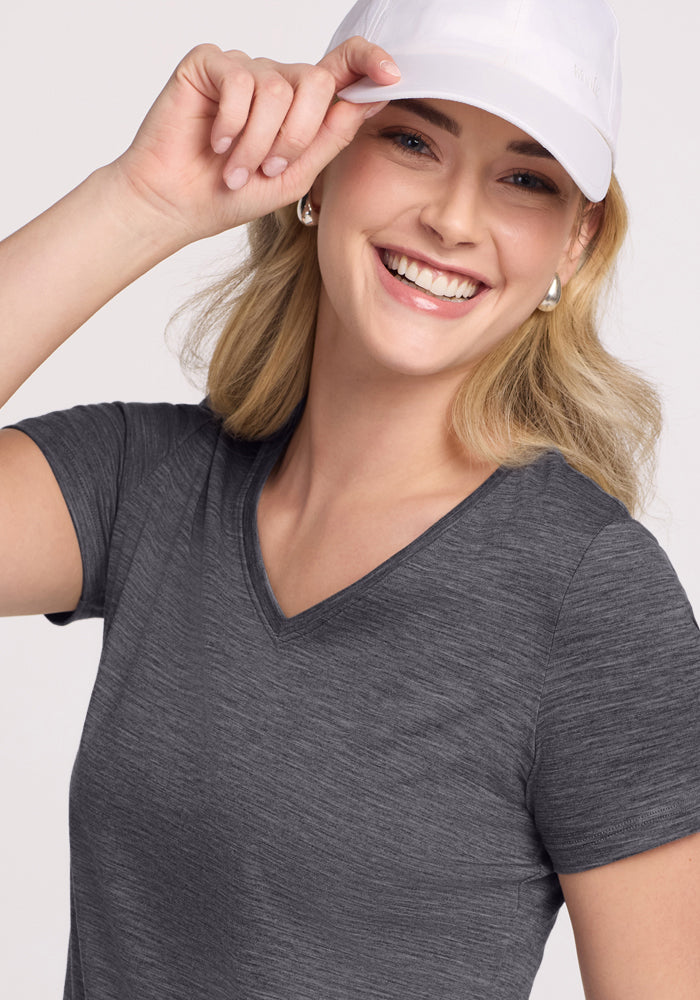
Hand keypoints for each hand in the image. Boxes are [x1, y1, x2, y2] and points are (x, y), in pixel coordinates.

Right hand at [114, 39, 400, 244]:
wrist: (176, 205)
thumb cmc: (231, 195)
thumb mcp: (294, 176)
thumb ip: (330, 138)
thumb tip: (370, 102)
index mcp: (300, 107)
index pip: (342, 68)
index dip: (369, 62)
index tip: (391, 76)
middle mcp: (274, 81)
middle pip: (314, 81)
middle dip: (297, 135)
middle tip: (269, 169)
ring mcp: (243, 69)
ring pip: (276, 88)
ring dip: (258, 141)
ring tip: (237, 169)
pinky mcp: (209, 64)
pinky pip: (239, 81)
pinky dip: (232, 123)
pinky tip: (216, 143)